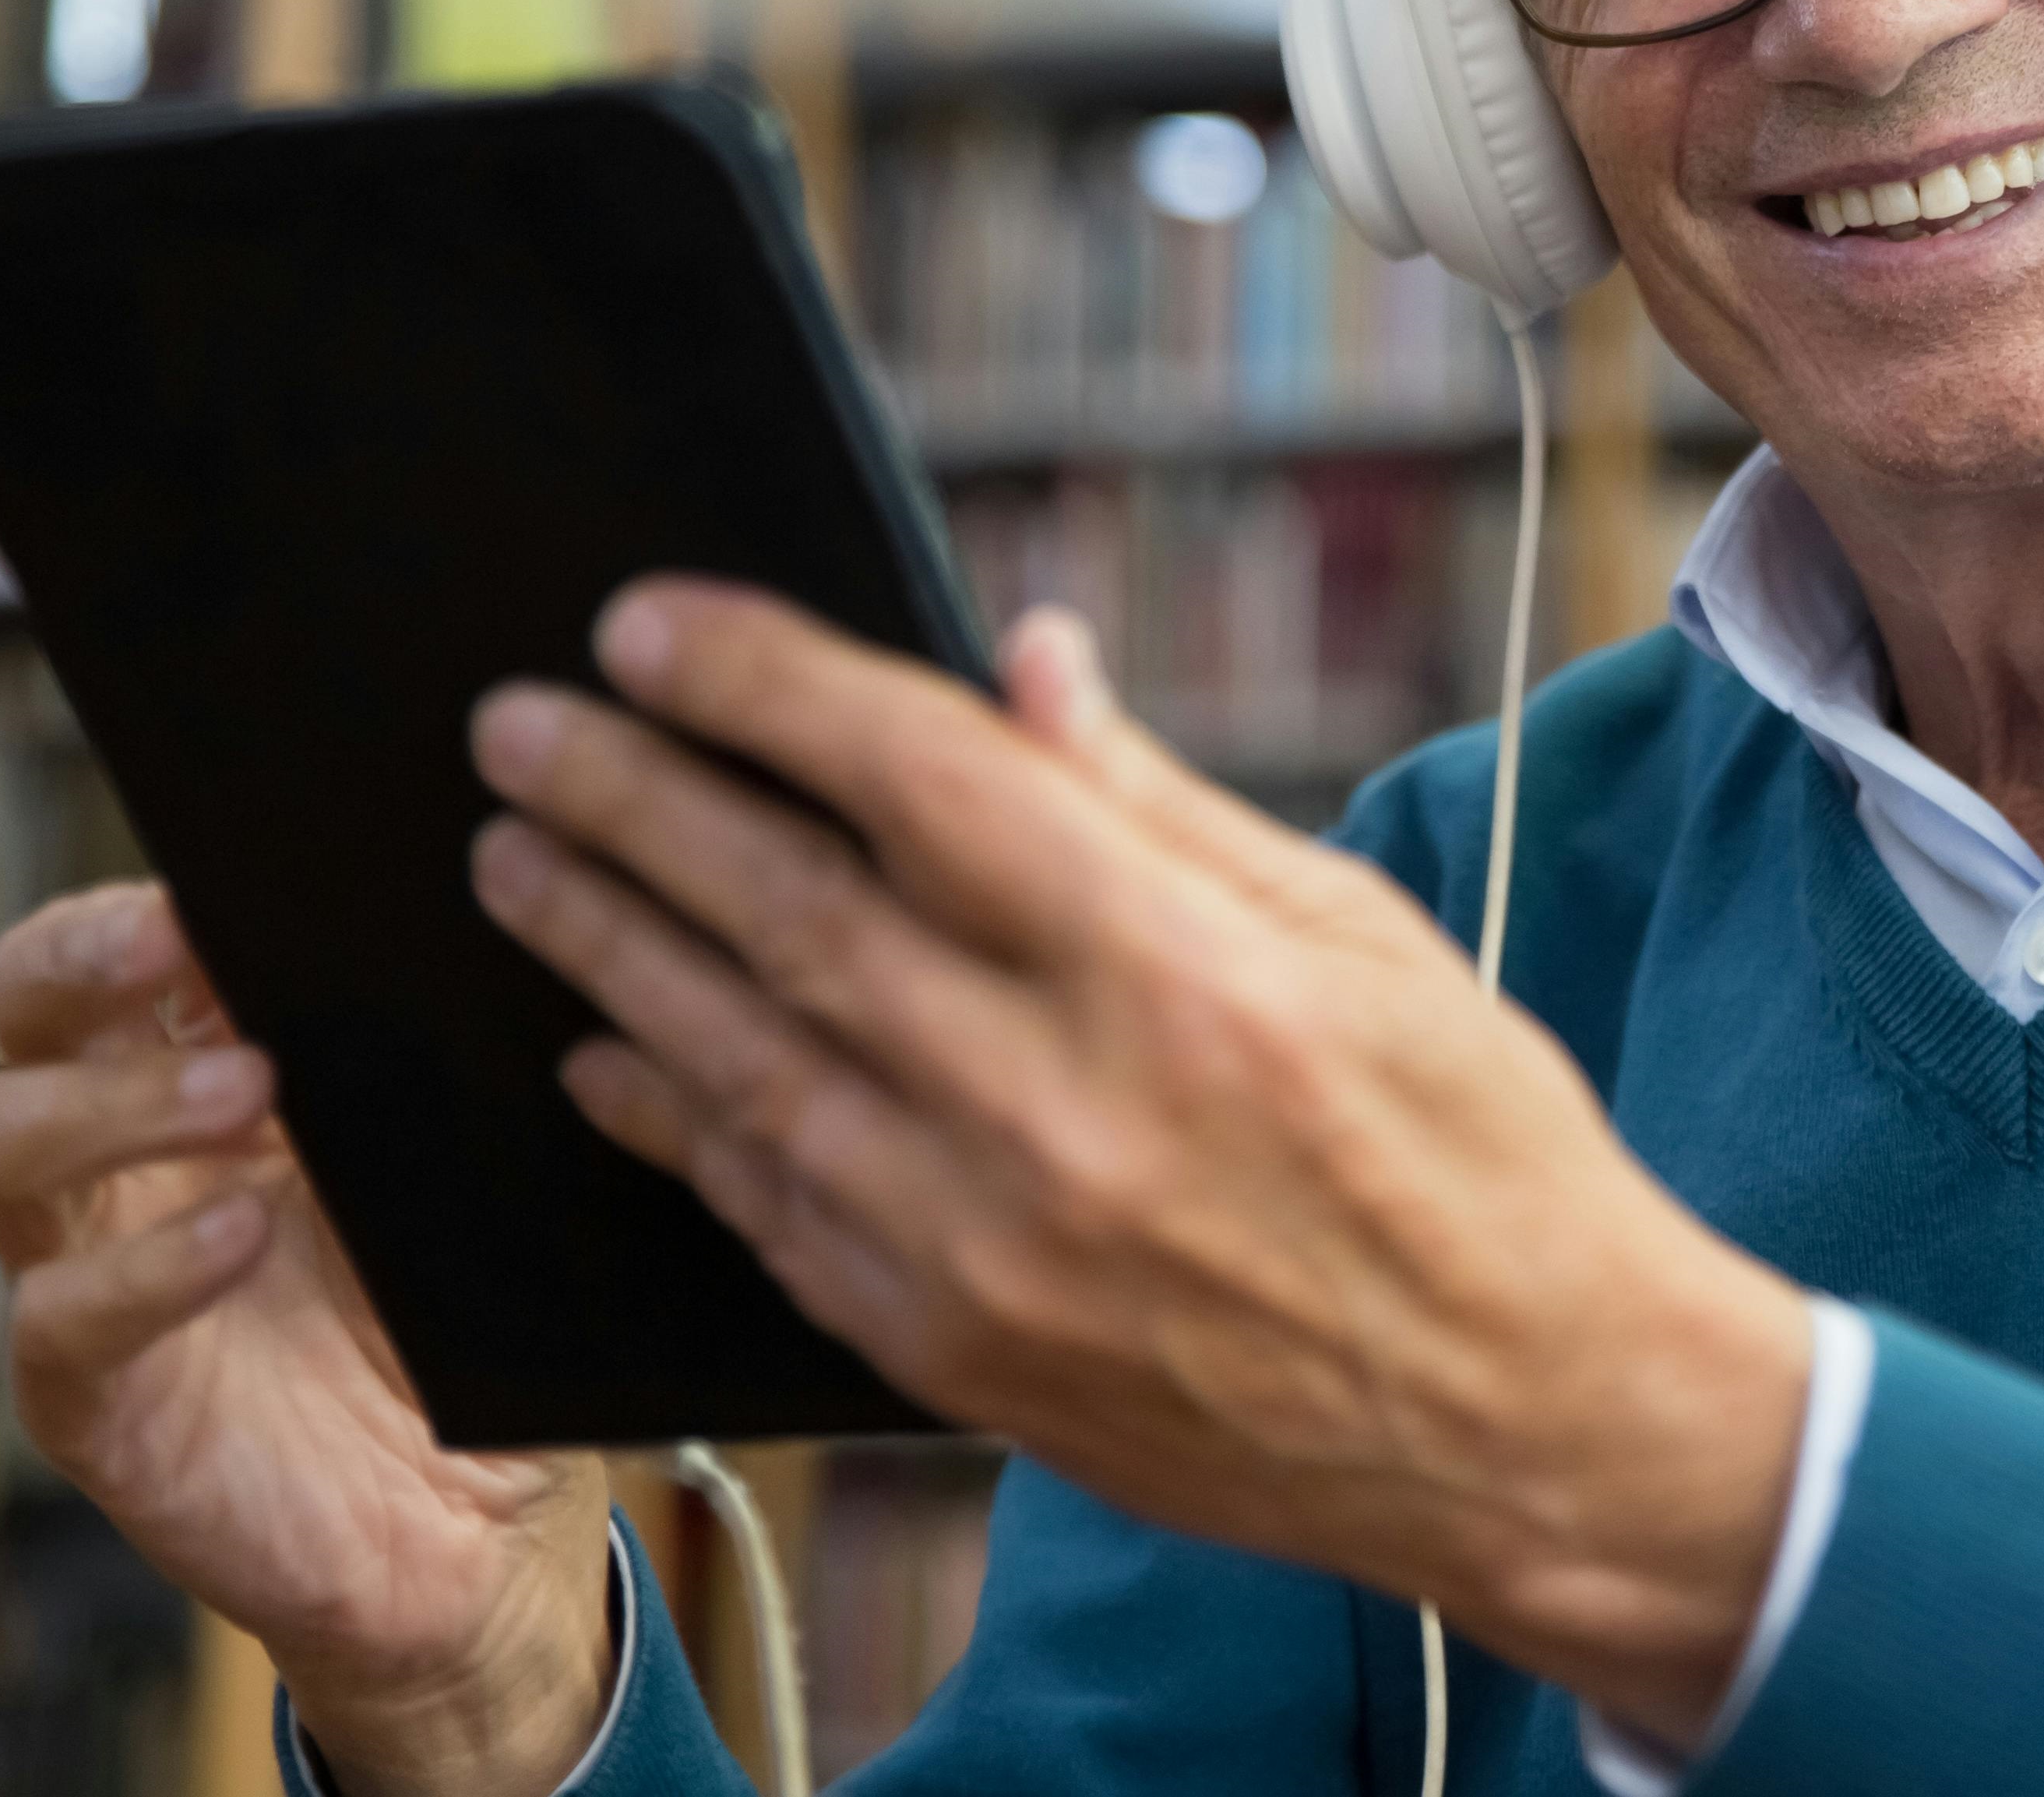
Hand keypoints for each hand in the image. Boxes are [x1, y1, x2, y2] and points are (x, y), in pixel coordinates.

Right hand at [0, 885, 615, 1796]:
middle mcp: (118, 1157)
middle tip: (178, 938)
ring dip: (113, 1101)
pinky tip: (241, 1234)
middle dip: (75, 961)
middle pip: (16, 1015)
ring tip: (251, 1085)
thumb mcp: (455, 1165)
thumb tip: (458, 912)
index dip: (135, 902)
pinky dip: (145, 1268)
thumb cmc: (463, 1307)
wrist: (479, 1522)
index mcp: (196, 1070)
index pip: (109, 950)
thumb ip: (422, 1062)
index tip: (217, 872)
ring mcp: (86, 1273)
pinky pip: (57, 1319)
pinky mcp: (91, 1403)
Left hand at [463, 584, 1813, 1749]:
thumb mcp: (1360, 933)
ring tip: (519, 859)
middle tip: (518, 725)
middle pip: (789, 916)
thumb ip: (1158, 805)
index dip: (770, 686)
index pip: (921, 781)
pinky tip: (607, 1051)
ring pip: (743, 1066)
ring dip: (609, 949)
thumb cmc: (1475, 1146)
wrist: (1525, 1420)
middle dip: (632, 801)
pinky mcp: (962, 1362)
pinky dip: (678, 1124)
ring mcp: (995, 1255)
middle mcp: (1068, 1114)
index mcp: (1186, 976)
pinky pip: (775, 1216)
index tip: (652, 623)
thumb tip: (1016, 663)